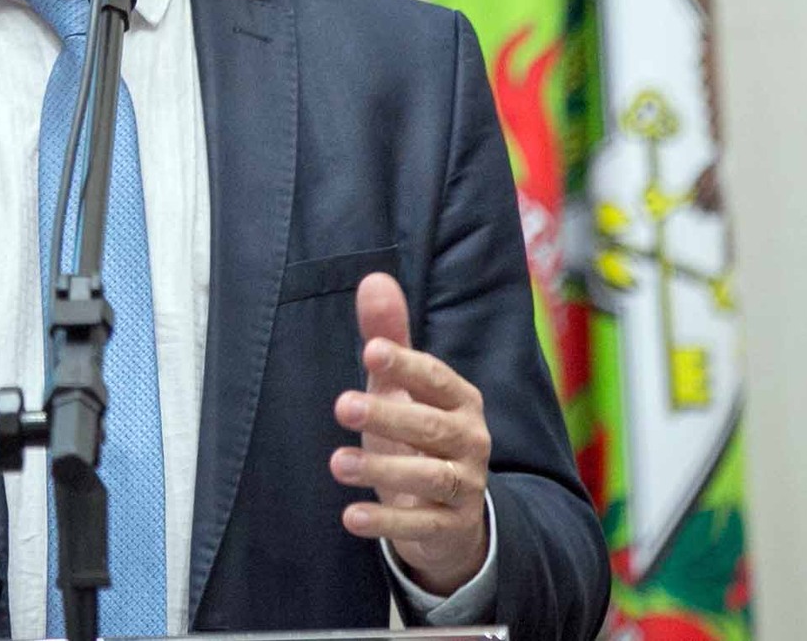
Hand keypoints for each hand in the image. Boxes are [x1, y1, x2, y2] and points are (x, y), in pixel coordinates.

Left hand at [329, 272, 491, 595]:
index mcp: (461, 400)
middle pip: (430, 427)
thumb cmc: (419, 436)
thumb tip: (374, 279)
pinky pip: (422, 526)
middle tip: (341, 405)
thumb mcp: (402, 389)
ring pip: (429, 477)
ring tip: (336, 462)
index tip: (370, 352)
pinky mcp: (452, 527)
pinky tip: (350, 516)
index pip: (436, 378)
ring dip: (382, 470)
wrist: (452, 514)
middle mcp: (470, 440)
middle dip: (388, 416)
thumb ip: (389, 338)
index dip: (406, 364)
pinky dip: (386, 522)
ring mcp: (465, 486)